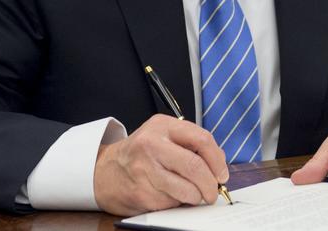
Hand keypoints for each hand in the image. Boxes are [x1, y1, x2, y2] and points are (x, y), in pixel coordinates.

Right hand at [93, 114, 227, 215]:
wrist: (106, 171)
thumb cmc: (142, 153)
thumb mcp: (164, 135)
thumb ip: (191, 143)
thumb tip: (219, 165)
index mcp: (162, 126)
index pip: (202, 139)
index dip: (217, 160)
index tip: (222, 173)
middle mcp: (151, 145)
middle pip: (195, 166)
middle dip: (210, 184)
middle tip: (213, 192)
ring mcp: (144, 170)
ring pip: (186, 189)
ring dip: (196, 197)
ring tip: (194, 195)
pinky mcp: (141, 193)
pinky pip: (172, 203)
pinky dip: (178, 203)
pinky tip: (171, 195)